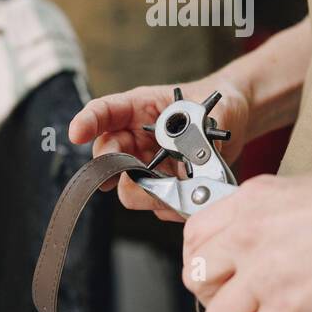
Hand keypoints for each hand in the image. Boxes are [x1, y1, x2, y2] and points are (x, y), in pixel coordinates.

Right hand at [68, 77, 251, 220]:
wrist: (234, 120)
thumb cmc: (216, 105)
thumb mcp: (211, 110)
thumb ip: (199, 132)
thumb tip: (188, 160)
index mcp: (139, 108)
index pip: (103, 112)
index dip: (87, 122)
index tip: (76, 133)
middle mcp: (135, 138)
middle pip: (108, 159)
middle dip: (120, 171)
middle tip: (141, 175)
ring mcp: (146, 165)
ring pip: (130, 190)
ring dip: (156, 193)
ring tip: (187, 182)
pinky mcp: (162, 187)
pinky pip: (158, 206)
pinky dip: (176, 204)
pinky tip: (196, 190)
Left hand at [182, 165, 311, 311]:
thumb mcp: (305, 192)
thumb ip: (274, 218)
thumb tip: (269, 246)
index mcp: (252, 200)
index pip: (194, 235)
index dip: (203, 263)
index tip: (220, 276)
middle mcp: (248, 233)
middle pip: (196, 278)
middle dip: (217, 298)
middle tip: (243, 305)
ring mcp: (263, 271)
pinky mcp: (286, 307)